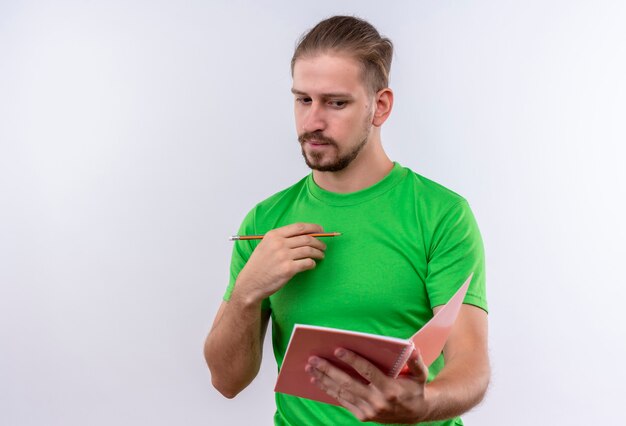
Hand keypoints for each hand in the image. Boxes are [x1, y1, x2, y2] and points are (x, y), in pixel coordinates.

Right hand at [234, 223, 326, 301]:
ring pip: (309, 250)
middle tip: (323, 246)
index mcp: (273, 235)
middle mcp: (278, 244)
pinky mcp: (288, 269)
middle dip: (319, 242)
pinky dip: (312, 263)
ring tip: (321, 255)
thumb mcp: (266, 246)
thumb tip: (306, 235)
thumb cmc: (260, 265)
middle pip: (307, 239)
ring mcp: (283, 256)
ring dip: (318, 253)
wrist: (250, 283)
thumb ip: (282, 239)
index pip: (299, 227)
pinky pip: (307, 263)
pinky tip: (312, 265)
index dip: (313, 228)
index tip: (321, 230)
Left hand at [305, 348, 430, 423]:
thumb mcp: (421, 374)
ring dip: (324, 380)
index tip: (338, 349)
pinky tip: (318, 381)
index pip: (367, 372)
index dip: (352, 360)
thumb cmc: (415, 389)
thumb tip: (411, 347)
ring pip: (342, 393)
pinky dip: (329, 390)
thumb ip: (416, 361)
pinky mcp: (362, 416)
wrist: (416, 414)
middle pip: (348, 383)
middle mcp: (377, 402)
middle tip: (314, 359)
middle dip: (329, 370)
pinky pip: (342, 401)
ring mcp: (368, 411)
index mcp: (390, 389)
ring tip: (310, 368)